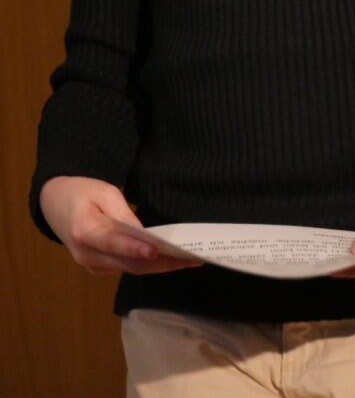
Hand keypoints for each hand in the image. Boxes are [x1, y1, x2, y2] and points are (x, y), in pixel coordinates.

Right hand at [39, 176, 201, 275]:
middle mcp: (87, 255)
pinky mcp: (99, 268)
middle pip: (128, 263)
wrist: (56, 205)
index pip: (113, 243)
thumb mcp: (105, 192)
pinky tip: (170, 260)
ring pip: (131, 269)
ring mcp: (92, 265)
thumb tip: (146, 234)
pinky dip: (149, 265)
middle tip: (190, 258)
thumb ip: (124, 214)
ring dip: (160, 267)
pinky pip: (127, 268)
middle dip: (161, 263)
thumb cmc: (83, 193)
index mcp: (84, 231)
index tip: (157, 250)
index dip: (135, 248)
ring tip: (188, 260)